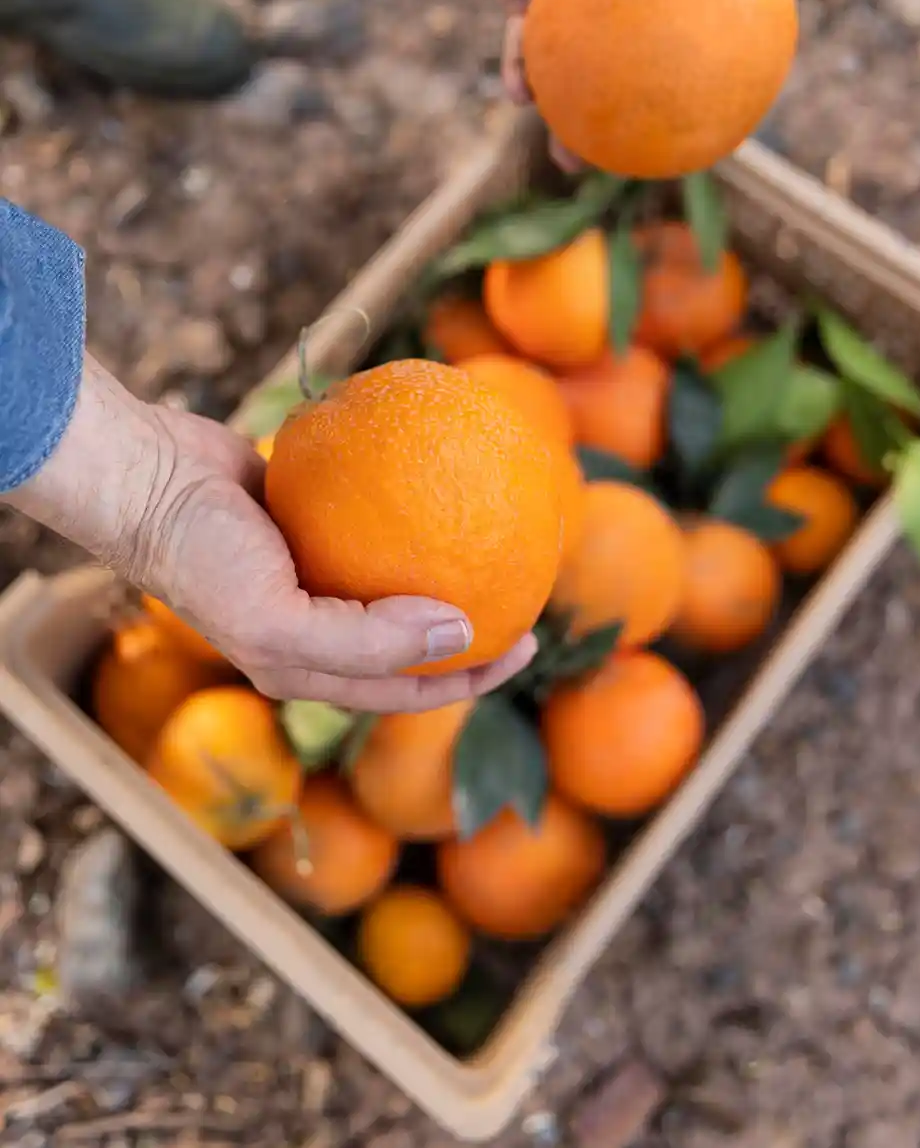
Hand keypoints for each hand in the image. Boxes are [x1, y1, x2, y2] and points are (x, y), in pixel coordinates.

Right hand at [8, 356, 535, 710]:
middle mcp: (313, 624)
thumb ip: (369, 640)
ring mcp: (311, 567)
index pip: (408, 686)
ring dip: (448, 564)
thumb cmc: (202, 557)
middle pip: (411, 638)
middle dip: (474, 629)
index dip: (473, 677)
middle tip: (533, 594)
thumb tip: (463, 633)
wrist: (144, 478)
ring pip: (397, 575)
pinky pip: (374, 511)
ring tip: (502, 536)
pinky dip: (414, 503)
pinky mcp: (307, 513)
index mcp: (307, 665)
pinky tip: (453, 473)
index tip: (529, 643)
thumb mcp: (278, 620)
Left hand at [482, 0, 822, 166]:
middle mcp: (611, 9)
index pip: (677, 53)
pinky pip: (519, 47)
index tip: (706, 133)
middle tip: (634, 165)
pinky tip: (521, 99)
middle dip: (622, 129)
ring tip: (566, 159)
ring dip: (561, 121)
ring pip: (566, 79)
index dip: (689, 93)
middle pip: (620, 81)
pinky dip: (518, 73)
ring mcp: (566, 7)